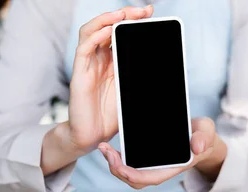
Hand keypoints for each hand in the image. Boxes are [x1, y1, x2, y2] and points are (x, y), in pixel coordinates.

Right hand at [67, 6, 153, 152]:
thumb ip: (144, 78)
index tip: (150, 13)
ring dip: (107, 19)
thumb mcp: (135, 92)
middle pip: (106, 25)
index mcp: (112, 60)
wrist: (93, 138)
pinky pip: (84, 48)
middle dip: (125, 14)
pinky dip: (96, 36)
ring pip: (91, 30)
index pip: (120, 31)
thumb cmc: (112, 116)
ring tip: (123, 15)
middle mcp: (99, 58)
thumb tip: (168, 65)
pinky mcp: (79, 74)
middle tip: (144, 11)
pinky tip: (109, 31)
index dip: (134, 20)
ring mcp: (87, 64)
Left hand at [98, 117, 226, 188]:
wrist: (200, 136)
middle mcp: (160, 169)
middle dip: (117, 169)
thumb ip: (204, 137)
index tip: (121, 167)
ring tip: (103, 148)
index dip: (134, 176)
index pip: (151, 178)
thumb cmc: (202, 135)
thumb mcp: (206, 131)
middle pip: (134, 178)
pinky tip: (108, 147)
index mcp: (173, 166)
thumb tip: (197, 147)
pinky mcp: (145, 157)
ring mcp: (151, 165)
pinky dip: (117, 157)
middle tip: (106, 151)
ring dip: (113, 162)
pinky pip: (128, 162)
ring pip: (128, 171)